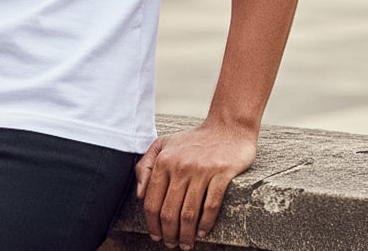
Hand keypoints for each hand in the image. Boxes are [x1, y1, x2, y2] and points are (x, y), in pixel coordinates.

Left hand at [134, 121, 255, 248]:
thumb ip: (146, 166)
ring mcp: (201, 170)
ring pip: (188, 212)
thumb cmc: (193, 140)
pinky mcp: (221, 174)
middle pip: (169, 211)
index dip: (152, 224)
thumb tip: (140, 195)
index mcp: (163, 160)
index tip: (155, 236)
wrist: (227, 128)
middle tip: (171, 245)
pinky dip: (205, 224)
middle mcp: (180, 166)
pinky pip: (210, 205)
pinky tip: (202, 233)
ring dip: (186, 234)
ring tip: (186, 245)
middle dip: (168, 234)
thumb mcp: (164, 145)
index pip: (152, 200)